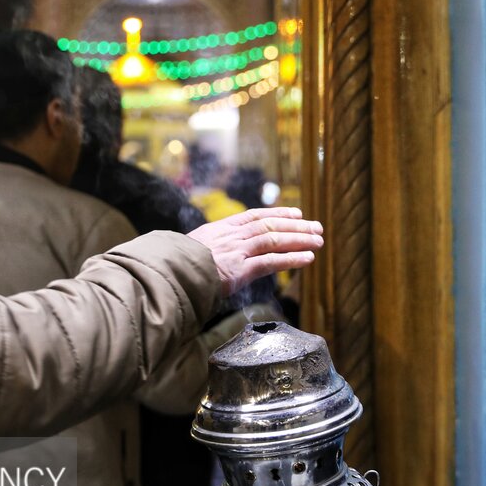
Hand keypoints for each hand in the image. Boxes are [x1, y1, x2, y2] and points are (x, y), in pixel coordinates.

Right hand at [187, 207, 322, 295]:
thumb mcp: (192, 249)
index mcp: (221, 229)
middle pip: (270, 225)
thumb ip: (208, 248)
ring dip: (299, 239)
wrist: (168, 274)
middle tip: (316, 226)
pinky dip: (291, 259)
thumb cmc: (175, 265)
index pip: (254, 216)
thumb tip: (213, 253)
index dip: (277, 213)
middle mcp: (232, 236)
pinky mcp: (240, 269)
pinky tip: (307, 258)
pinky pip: (272, 261)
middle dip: (296, 225)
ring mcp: (237, 251)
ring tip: (318, 241)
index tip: (295, 212)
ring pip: (275, 240)